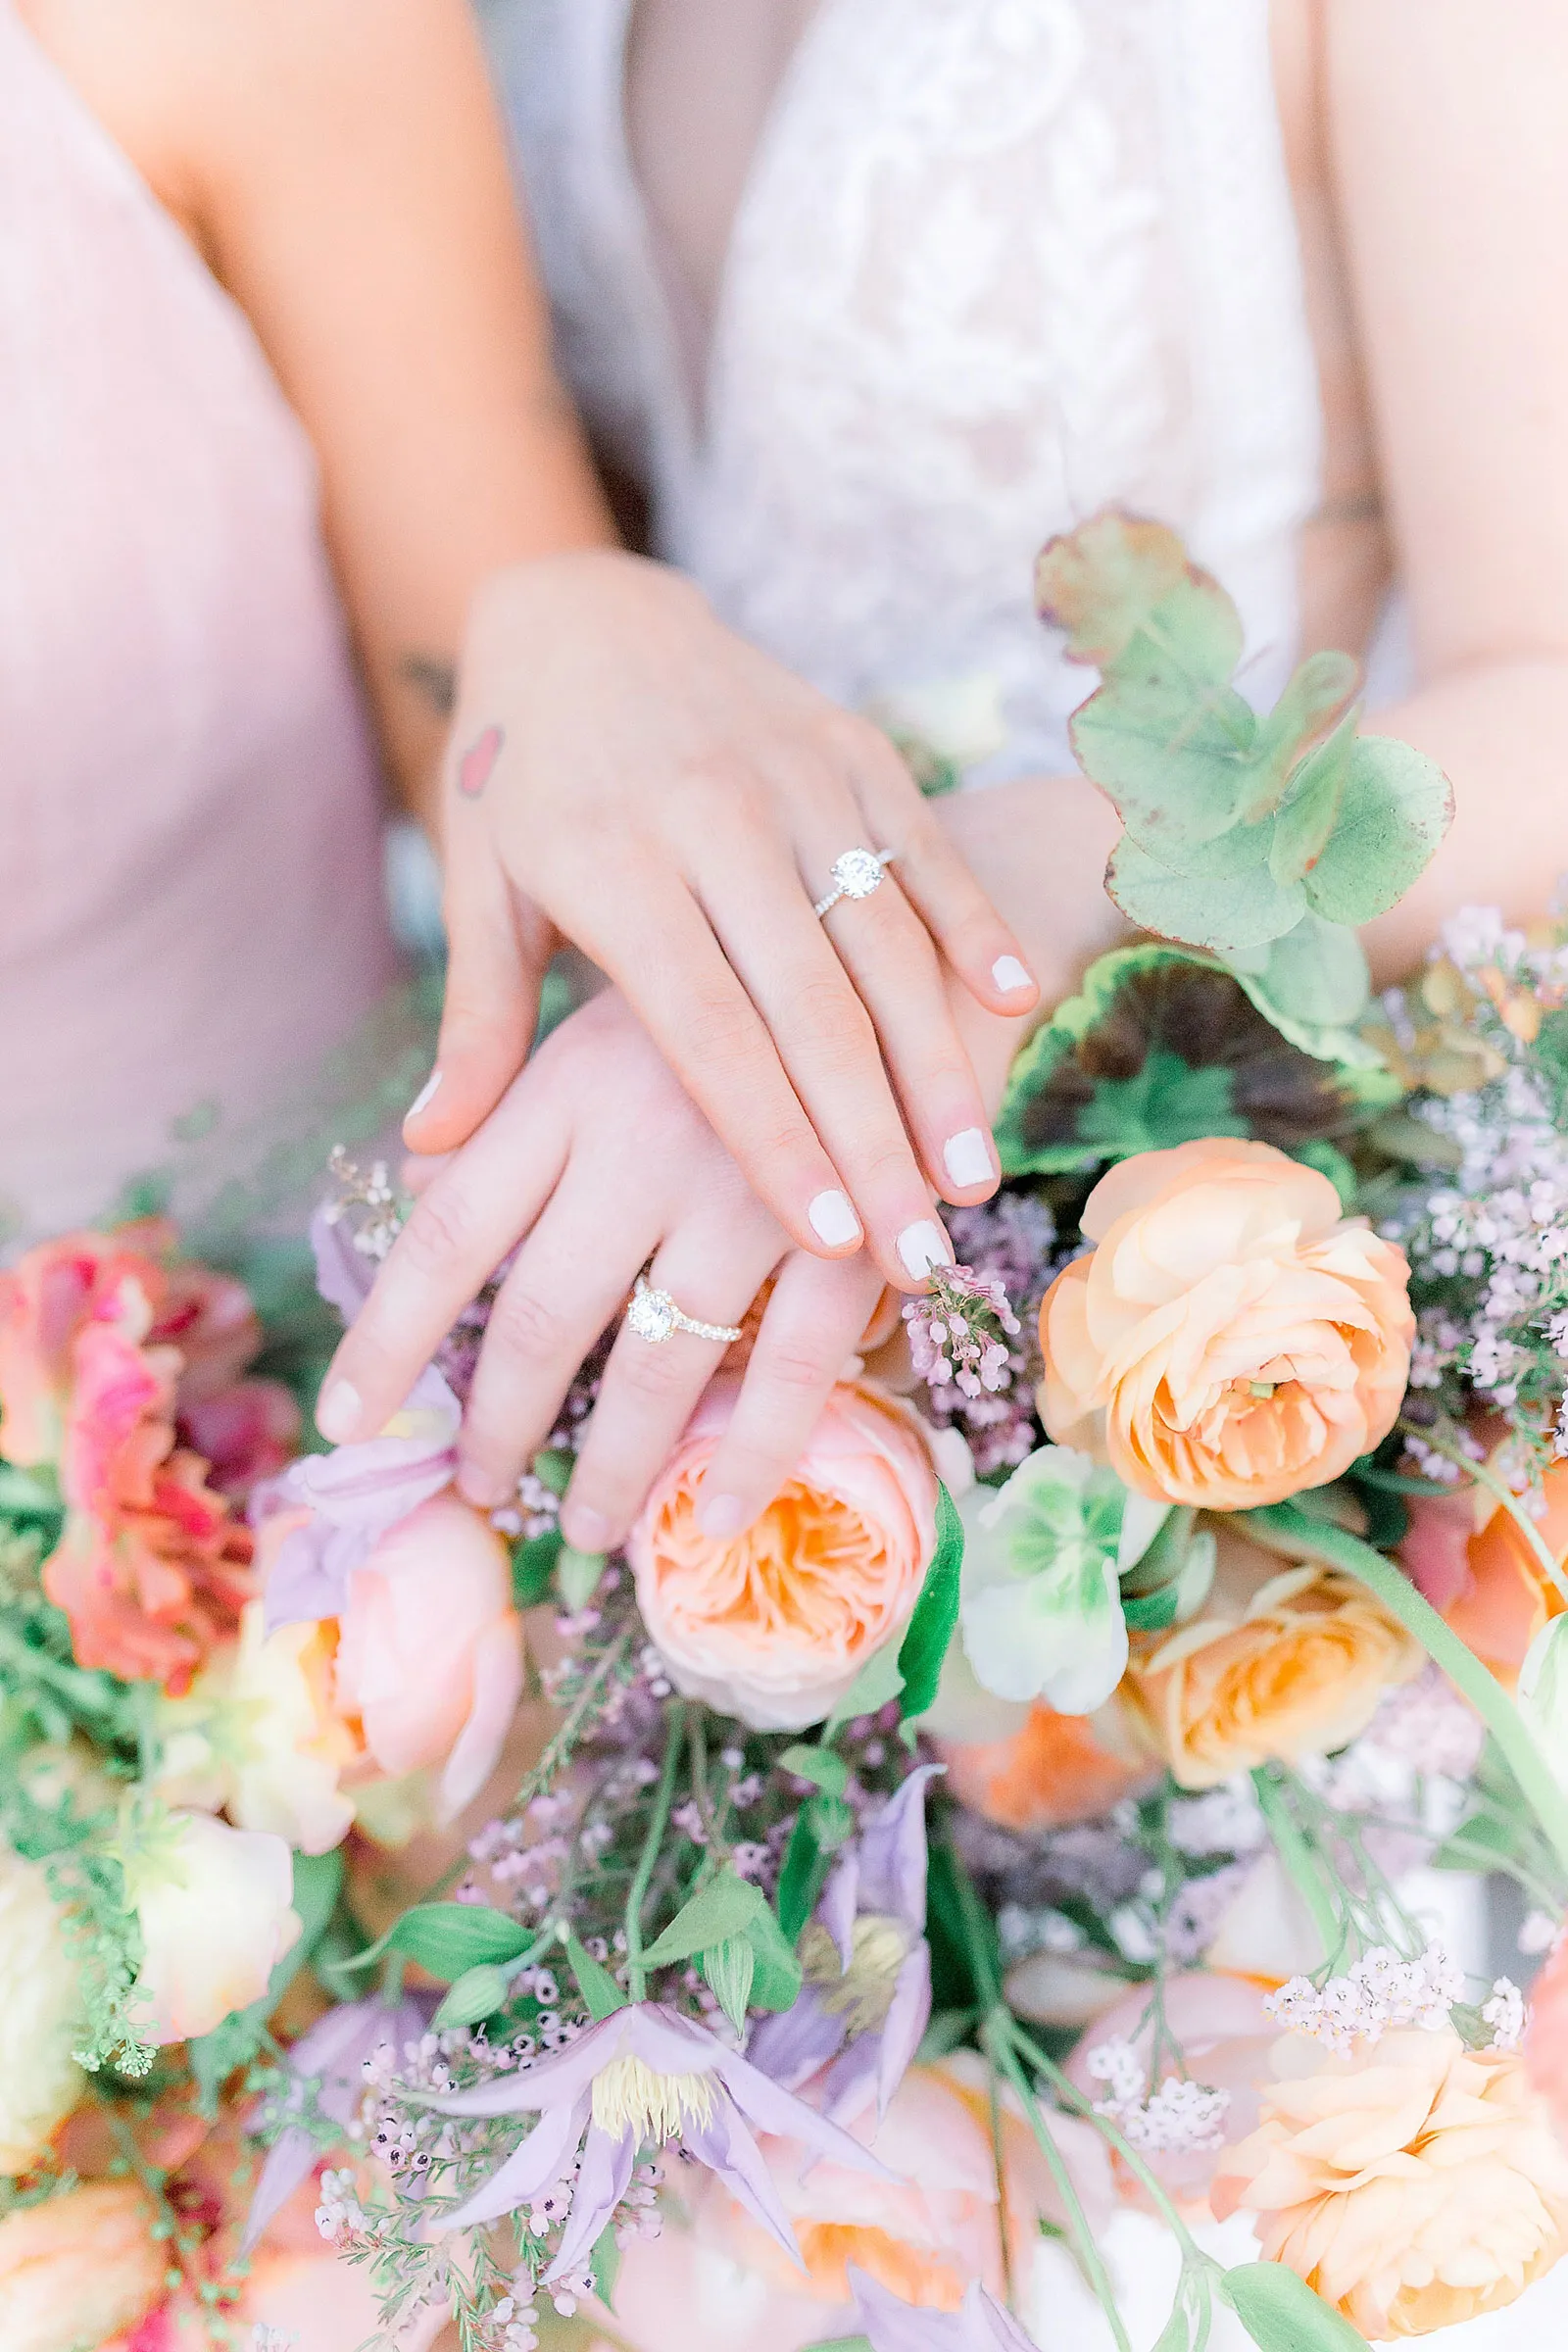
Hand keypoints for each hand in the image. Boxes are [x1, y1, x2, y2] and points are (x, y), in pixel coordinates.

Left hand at [318, 989, 889, 1544]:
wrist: (913, 905)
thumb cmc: (743, 941)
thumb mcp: (606, 975)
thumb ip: (505, 1066)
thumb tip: (416, 1167)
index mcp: (572, 1079)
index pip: (450, 1231)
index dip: (389, 1336)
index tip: (347, 1421)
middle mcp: (647, 1137)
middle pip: (545, 1315)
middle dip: (501, 1422)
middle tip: (480, 1487)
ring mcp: (755, 1185)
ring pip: (660, 1361)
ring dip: (615, 1464)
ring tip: (586, 1530)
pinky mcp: (855, 1222)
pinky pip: (794, 1369)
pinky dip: (755, 1454)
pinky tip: (716, 1516)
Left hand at [408, 549, 1039, 1292]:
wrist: (583, 605)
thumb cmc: (522, 776)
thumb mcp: (482, 885)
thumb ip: (477, 1019)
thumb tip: (430, 1149)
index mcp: (611, 861)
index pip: (705, 1029)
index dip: (769, 1136)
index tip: (822, 1237)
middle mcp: (713, 816)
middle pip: (811, 1005)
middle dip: (872, 1138)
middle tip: (917, 1252)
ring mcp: (796, 774)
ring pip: (886, 939)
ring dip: (936, 1062)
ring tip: (970, 1177)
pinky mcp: (855, 745)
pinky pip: (926, 847)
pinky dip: (973, 925)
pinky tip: (1015, 1008)